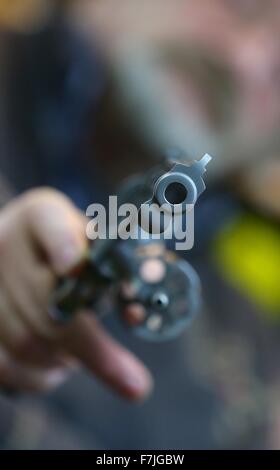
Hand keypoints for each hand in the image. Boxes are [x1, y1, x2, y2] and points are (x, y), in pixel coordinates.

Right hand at [0, 188, 152, 399]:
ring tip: (82, 357)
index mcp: (41, 216)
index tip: (75, 266)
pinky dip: (37, 376)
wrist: (20, 254)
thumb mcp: (92, 245)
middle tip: (133, 381)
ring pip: (25, 337)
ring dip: (64, 359)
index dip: (61, 243)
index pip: (48, 221)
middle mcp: (7, 243)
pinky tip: (55, 367)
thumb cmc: (68, 252)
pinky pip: (5, 362)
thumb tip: (136, 315)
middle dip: (91, 345)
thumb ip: (117, 269)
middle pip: (44, 298)